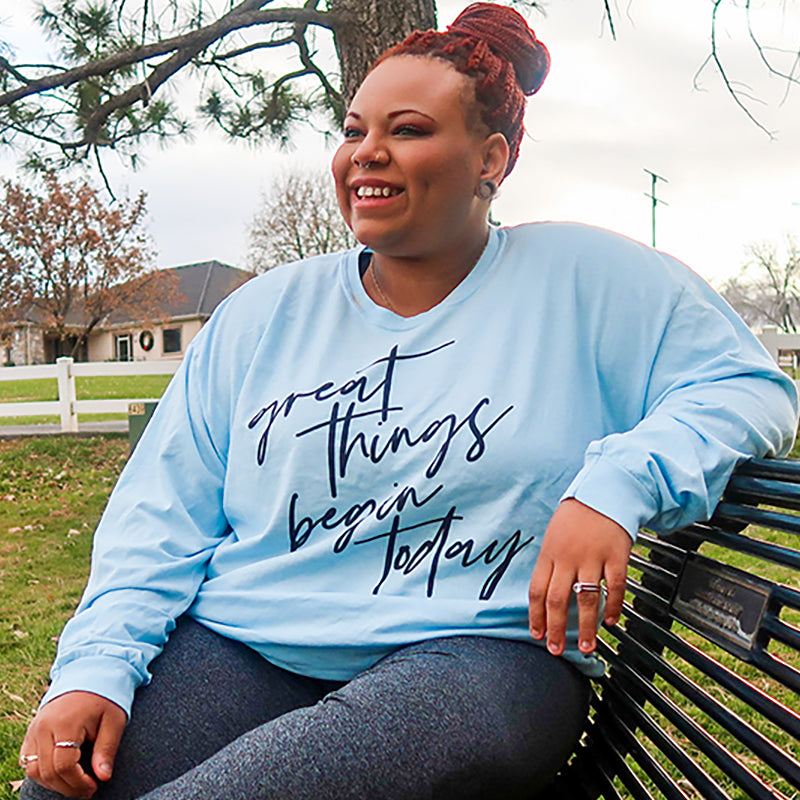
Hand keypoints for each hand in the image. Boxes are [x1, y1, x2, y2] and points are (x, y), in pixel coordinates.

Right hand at [19, 691, 125, 798]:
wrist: (90, 673)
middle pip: (47, 771)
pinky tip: (61, 774)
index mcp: (65, 722)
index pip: (64, 765)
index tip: (94, 787)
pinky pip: (27, 760)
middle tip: (86, 791)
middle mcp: (44, 727)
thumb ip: (107, 749)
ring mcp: (34, 728)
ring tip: (75, 784)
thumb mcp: (115, 720)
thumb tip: (103, 777)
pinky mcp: (31, 730)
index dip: (78, 783)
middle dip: (67, 787)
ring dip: (53, 783)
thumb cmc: (106, 697)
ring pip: (33, 769)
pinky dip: (41, 772)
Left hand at [528, 499, 631, 655]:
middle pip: (558, 600)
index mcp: (549, 553)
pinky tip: (612, 622)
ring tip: (585, 646)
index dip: (536, 616)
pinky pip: (615, 588)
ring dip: (585, 627)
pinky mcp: (616, 556)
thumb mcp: (554, 536)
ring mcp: (593, 557)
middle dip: (556, 629)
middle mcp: (568, 558)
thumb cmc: (577, 516)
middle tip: (557, 649)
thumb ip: (551, 564)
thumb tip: (545, 596)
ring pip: (586, 600)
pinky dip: (613, 607)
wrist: (604, 491)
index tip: (537, 635)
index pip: (537, 591)